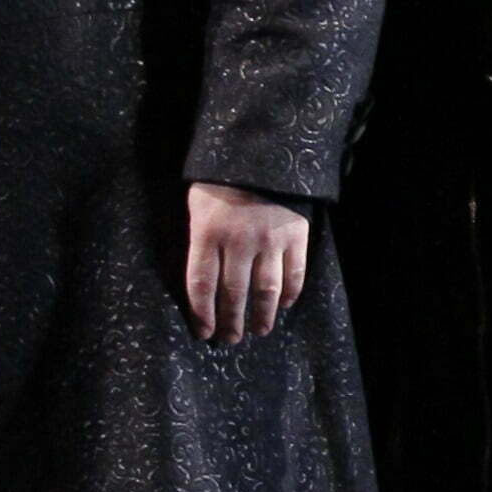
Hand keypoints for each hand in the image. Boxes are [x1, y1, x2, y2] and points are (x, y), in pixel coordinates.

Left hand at [180, 182, 310, 342]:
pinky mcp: (296, 234)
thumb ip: (196, 241)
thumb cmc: (220, 182)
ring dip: (262, 316)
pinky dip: (290, 293)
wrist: (261, 152)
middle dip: (231, 322)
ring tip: (260, 330)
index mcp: (208, 233)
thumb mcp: (196, 206)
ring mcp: (270, 239)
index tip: (204, 333)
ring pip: (266, 290)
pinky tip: (284, 305)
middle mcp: (239, 241)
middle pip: (233, 293)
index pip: (201, 285)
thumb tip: (198, 281)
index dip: (202, 314)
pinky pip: (294, 273)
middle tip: (230, 339)